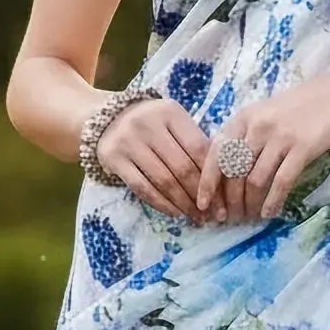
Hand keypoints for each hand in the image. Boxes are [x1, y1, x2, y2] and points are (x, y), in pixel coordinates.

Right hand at [94, 96, 210, 219]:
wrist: (106, 117)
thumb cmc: (151, 123)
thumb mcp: (173, 123)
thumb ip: (193, 143)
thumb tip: (222, 183)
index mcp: (170, 112)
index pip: (198, 149)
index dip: (213, 177)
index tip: (223, 198)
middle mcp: (148, 124)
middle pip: (182, 167)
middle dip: (200, 195)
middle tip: (213, 215)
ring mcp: (128, 141)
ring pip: (164, 181)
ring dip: (183, 204)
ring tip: (196, 217)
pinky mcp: (114, 158)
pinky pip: (143, 188)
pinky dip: (162, 204)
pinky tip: (175, 213)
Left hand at [195, 67, 329, 223]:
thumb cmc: (301, 107)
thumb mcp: (265, 114)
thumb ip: (245, 136)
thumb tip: (226, 172)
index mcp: (243, 117)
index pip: (215, 154)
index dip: (207, 182)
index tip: (203, 204)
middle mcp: (257, 126)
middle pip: (233, 172)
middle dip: (228, 200)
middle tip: (230, 218)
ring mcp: (280, 136)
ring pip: (254, 180)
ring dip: (249, 204)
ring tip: (249, 217)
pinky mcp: (302, 148)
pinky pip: (281, 182)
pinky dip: (272, 202)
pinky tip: (269, 213)